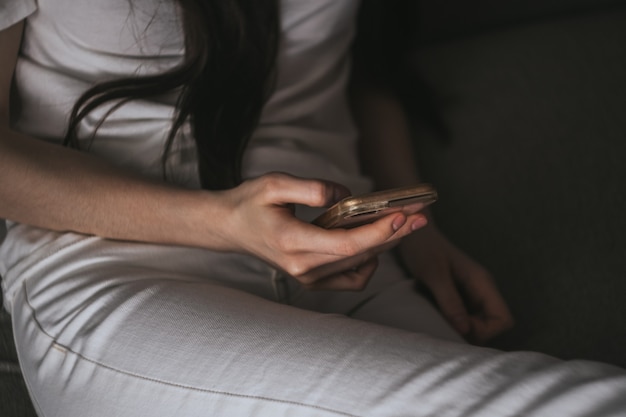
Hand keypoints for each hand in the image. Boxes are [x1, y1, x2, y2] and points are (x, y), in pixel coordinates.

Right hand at [218, 172, 427, 289]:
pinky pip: (350, 279)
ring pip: (359, 267)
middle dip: (393, 234)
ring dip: (384, 246)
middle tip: (420, 216)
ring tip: (402, 223)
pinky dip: (367, 263)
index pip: (346, 244)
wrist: (230, 227)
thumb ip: (312, 187)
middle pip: (360, 255)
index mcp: (292, 242)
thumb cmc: (250, 202)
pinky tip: (372, 244)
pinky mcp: (311, 280)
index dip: (377, 232)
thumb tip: (346, 195)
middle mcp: (302, 266)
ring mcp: (307, 277)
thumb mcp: (275, 183)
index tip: (400, 215)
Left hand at [398, 224, 512, 342]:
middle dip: (475, 333)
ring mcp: (472, 293)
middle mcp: (482, 289)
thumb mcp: (434, 274)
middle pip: (494, 324)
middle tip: (448, 328)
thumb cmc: (423, 249)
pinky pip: (467, 317)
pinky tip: (440, 320)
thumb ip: (449, 300)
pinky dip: (457, 323)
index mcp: (482, 282)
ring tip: (442, 325)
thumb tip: (465, 330)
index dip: (486, 330)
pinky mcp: (460, 295)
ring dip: (465, 330)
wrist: (414, 233)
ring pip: (481, 323)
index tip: (460, 327)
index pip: (503, 319)